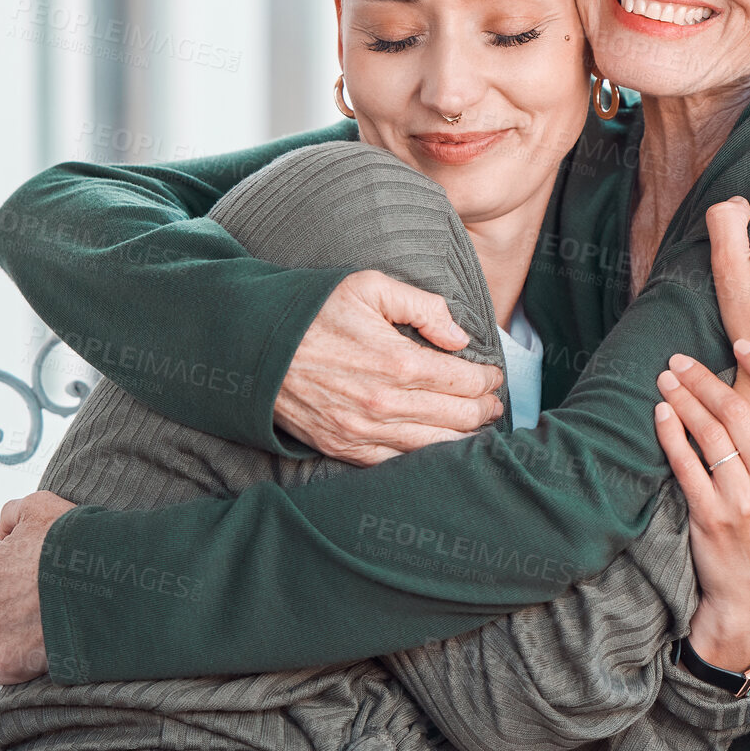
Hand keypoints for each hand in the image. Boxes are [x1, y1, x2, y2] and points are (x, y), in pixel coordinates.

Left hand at [0, 490, 74, 684]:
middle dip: (11, 599)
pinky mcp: (14, 661)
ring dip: (14, 629)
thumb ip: (11, 514)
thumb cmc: (72, 537)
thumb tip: (2, 532)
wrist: (103, 575)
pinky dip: (7, 665)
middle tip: (45, 593)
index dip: (8, 567)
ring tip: (47, 620)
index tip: (31, 568)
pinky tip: (25, 655)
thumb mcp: (40, 505)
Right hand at [275, 270, 506, 464]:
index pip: (464, 381)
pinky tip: (440, 449)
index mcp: (398, 362)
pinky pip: (399, 464)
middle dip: (484, 409)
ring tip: (478, 426)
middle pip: (458, 417)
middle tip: (493, 402)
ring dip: (465, 438)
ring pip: (435, 447)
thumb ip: (422, 306)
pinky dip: (427, 458)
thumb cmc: (314, 311)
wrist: (256, 348)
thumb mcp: (369, 287)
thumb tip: (459, 337)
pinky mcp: (346, 449)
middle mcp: (386, 404)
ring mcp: (365, 432)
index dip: (487, 380)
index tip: (493, 375)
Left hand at [654, 345, 749, 671]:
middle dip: (704, 379)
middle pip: (738, 412)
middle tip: (680, 359)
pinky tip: (660, 413)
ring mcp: (743, 500)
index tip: (741, 342)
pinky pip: (685, 464)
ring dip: (683, 400)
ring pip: (709, 434)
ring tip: (666, 380)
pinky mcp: (710, 516)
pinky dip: (670, 434)